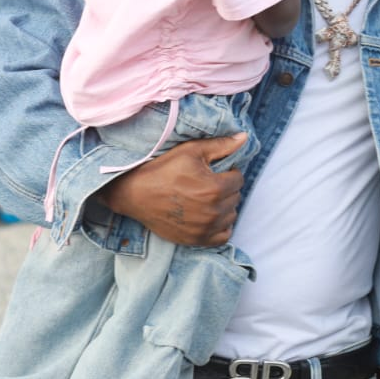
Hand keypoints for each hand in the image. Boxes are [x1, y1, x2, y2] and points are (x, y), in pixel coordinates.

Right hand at [99, 134, 246, 246]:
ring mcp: (205, 228)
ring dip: (225, 206)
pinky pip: (223, 236)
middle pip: (236, 197)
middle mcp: (213, 211)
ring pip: (231, 216)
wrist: (135, 194)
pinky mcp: (196, 240)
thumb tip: (244, 138)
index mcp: (214, 188)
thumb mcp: (191, 151)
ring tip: (208, 198)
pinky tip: (210, 215)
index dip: (229, 172)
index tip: (216, 171)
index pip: (239, 179)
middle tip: (210, 182)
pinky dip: (221, 226)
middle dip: (227, 188)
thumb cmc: (162, 169)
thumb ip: (221, 145)